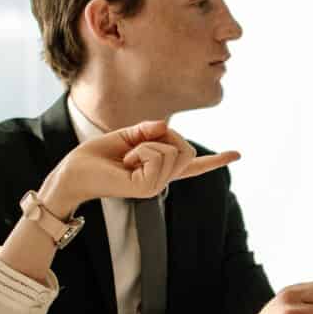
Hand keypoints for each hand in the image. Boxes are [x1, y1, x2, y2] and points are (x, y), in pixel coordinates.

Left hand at [42, 120, 237, 214]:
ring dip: (147, 143)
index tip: (238, 154)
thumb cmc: (96, 155)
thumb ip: (148, 131)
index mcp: (159, 169)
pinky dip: (141, 149)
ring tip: (128, 156)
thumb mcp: (126, 135)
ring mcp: (157, 186)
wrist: (74, 172)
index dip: (216, 160)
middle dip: (164, 136)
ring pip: (173, 149)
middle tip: (135, 146)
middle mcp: (162, 180)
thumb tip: (166, 126)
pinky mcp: (148, 187)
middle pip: (186, 147)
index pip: (193, 165)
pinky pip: (158, 153)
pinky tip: (127, 161)